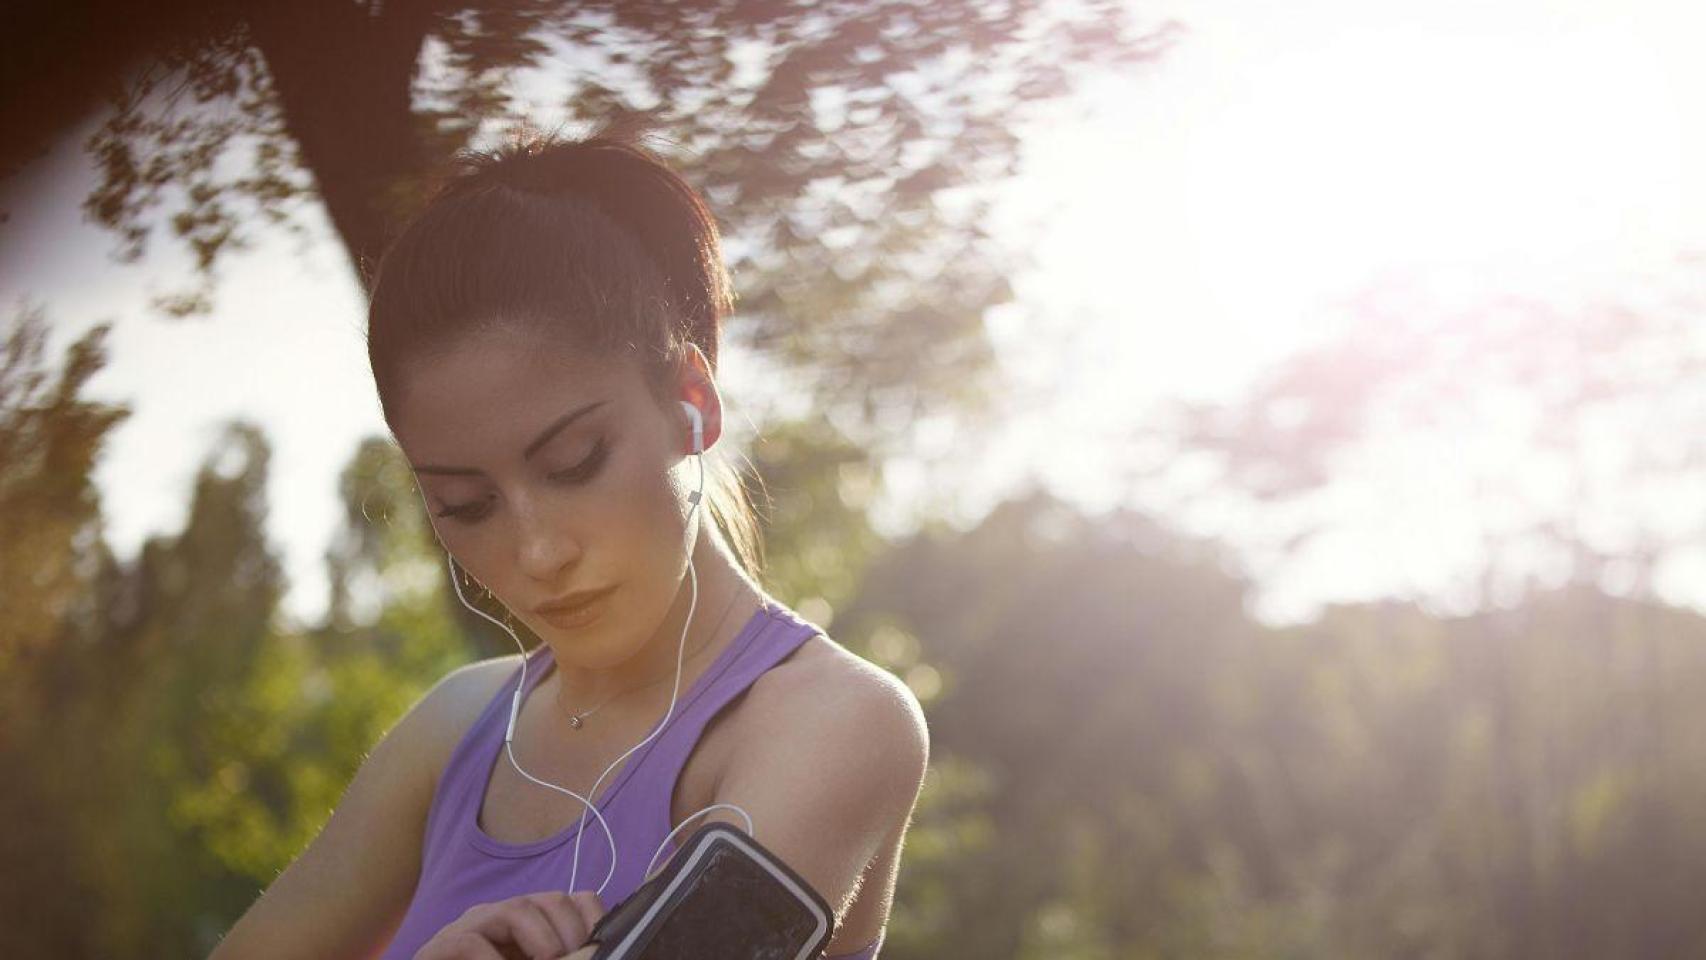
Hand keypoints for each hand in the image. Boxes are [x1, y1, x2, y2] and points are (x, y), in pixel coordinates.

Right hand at [413, 891, 605, 959]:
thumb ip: (561, 958)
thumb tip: (592, 957)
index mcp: (529, 927)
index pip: (576, 901)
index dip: (594, 921)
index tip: (604, 948)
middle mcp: (500, 919)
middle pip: (552, 900)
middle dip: (572, 935)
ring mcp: (467, 928)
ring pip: (516, 909)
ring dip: (543, 944)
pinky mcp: (437, 948)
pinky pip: (470, 943)